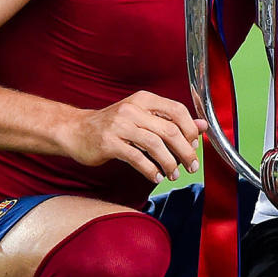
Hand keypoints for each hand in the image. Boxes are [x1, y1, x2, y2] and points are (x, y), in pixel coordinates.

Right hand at [61, 91, 205, 184]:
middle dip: (185, 151)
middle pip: (169, 130)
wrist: (75, 130)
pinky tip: (156, 177)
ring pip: (155, 145)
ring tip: (173, 175)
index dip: (190, 130)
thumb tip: (202, 126)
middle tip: (191, 166)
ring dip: (169, 164)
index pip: (177, 110)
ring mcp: (119, 125)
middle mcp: (132, 109)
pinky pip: (137, 158)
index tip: (195, 146)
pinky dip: (151, 170)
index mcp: (144, 99)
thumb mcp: (142, 117)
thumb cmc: (112, 125)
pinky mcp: (109, 142)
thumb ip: (170, 121)